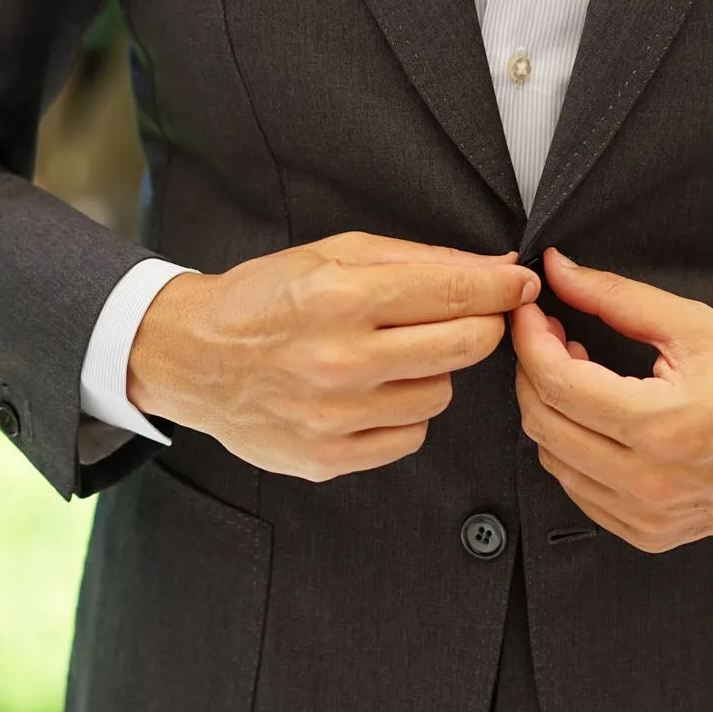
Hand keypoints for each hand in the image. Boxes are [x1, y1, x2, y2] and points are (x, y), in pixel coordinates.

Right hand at [127, 231, 539, 479]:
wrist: (190, 357)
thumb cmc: (266, 298)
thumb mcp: (335, 253)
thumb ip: (421, 260)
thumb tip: (499, 266)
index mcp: (341, 295)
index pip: (454, 291)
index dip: (502, 287)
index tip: (522, 284)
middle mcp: (340, 358)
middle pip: (465, 347)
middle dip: (482, 327)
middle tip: (468, 317)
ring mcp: (333, 415)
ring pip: (441, 396)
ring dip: (432, 373)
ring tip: (392, 356)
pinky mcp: (327, 458)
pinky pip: (409, 438)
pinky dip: (402, 415)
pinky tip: (370, 394)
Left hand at [511, 247, 712, 552]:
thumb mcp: (693, 325)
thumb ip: (615, 297)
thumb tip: (557, 270)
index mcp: (662, 426)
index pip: (556, 383)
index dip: (530, 340)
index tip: (532, 311)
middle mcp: (651, 483)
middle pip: (543, 424)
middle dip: (533, 372)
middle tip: (551, 336)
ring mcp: (650, 517)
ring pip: (554, 461)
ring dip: (551, 412)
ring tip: (579, 373)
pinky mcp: (651, 534)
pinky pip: (580, 492)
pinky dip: (573, 451)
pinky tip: (597, 418)